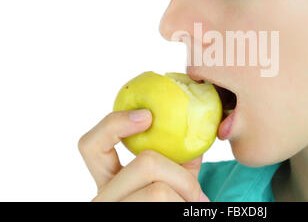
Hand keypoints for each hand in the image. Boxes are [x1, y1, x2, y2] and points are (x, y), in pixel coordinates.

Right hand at [78, 109, 209, 201]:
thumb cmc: (173, 205)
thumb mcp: (174, 180)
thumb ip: (179, 157)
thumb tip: (196, 128)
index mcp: (108, 179)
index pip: (91, 145)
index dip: (115, 123)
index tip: (148, 116)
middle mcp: (103, 197)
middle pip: (146, 163)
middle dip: (183, 176)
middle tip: (197, 194)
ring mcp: (114, 210)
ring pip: (159, 190)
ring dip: (187, 196)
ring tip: (194, 207)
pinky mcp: (128, 221)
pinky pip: (166, 204)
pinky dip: (184, 207)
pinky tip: (186, 212)